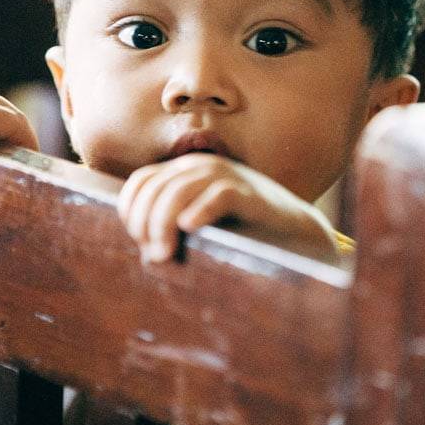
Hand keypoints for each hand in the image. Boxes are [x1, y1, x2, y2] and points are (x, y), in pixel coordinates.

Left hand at [117, 154, 339, 264]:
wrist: (293, 234)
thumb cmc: (242, 235)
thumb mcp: (200, 230)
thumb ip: (172, 236)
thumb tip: (146, 257)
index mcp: (185, 172)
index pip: (141, 182)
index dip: (131, 211)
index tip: (139, 242)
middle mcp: (201, 167)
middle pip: (155, 189)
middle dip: (146, 224)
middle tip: (155, 256)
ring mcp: (226, 176)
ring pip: (178, 191)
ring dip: (163, 224)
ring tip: (166, 253)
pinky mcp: (249, 193)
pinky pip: (218, 195)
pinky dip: (199, 210)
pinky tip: (190, 228)